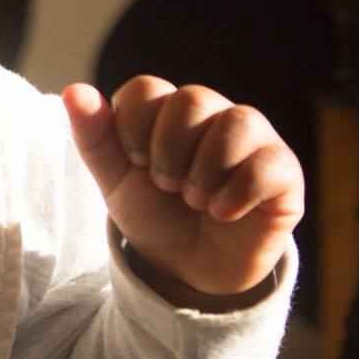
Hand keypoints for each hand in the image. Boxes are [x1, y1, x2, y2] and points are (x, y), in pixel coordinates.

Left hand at [63, 78, 303, 307]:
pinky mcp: (284, 174)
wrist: (189, 269)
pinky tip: (222, 214)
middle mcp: (217, 115)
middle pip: (193, 99)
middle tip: (167, 185)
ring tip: (196, 201)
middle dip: (168, 152)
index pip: (147, 88)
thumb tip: (74, 90)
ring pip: (238, 122)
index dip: (132, 129)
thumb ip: (95, 137)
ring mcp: (256, 141)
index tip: (136, 164)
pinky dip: (237, 194)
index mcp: (171, 111)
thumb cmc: (155, 215)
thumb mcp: (115, 180)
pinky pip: (268, 165)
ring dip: (203, 172)